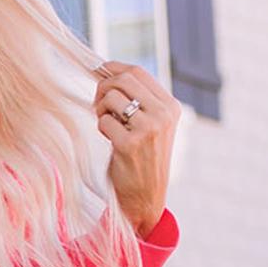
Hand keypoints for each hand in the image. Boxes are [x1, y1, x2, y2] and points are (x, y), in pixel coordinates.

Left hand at [92, 61, 178, 233]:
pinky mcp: (130, 144)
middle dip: (103, 86)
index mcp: (170, 107)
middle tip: (97, 102)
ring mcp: (148, 129)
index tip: (99, 72)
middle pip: (124, 79)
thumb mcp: (151, 126)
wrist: (146, 197)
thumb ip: (138, 100)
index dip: (114, 68)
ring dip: (100, 108)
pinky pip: (104, 121)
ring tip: (105, 123)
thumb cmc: (143, 159)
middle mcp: (163, 115)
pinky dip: (101, 127)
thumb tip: (106, 72)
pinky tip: (109, 139)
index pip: (138, 71)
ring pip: (111, 97)